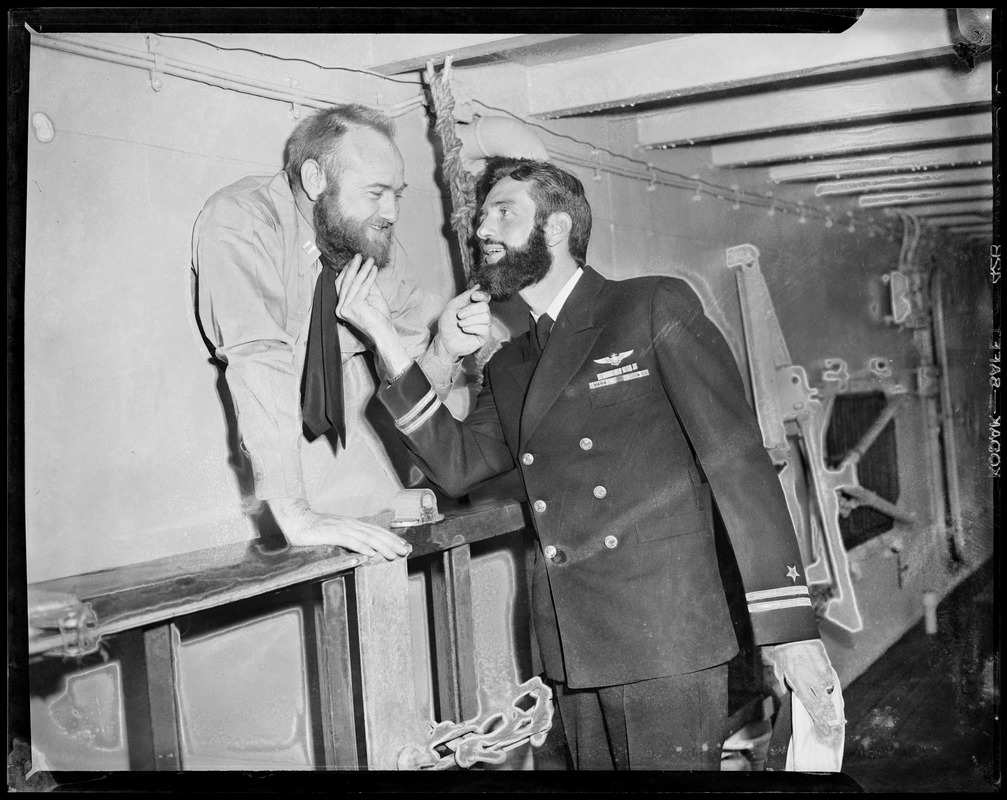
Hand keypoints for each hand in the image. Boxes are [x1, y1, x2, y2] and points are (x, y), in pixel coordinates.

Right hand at [268, 498, 410, 559]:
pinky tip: (371, 554)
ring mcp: (342, 528)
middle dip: (392, 543)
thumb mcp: (335, 532)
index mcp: (352, 524)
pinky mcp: (332, 533)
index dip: (391, 538)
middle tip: (405, 551)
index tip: (403, 546)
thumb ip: (348, 538)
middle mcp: (350, 524)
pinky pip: (350, 541)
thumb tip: (364, 548)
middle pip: (376, 533)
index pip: (376, 531)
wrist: (295, 519)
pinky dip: (362, 547)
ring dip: (382, 547)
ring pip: (367, 538)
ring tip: (394, 555)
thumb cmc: (314, 529)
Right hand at [334, 254, 393, 342]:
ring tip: (369, 260)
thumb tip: (364, 269)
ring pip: (354, 283)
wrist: (383, 331)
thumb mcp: (369, 296)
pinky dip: (370, 276)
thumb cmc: (378, 316)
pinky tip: (374, 269)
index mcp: (341, 306)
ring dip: (363, 269)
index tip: (353, 261)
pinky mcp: (355, 306)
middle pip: (345, 282)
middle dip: (353, 267)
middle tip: (359, 255)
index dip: (346, 271)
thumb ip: (364, 284)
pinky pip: (363, 287)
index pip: (340, 285)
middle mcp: (340, 308)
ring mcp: (346, 308)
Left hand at [436, 286, 491, 360]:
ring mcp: (484, 325)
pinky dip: (472, 328)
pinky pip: (484, 328)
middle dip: (471, 310)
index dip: (481, 295)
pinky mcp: (484, 335)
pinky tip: (465, 330)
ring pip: (486, 317)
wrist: (444, 340)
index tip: (473, 297)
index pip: (485, 297)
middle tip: (459, 315)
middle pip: (485, 307)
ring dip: (470, 320)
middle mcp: (481, 314)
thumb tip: (478, 286)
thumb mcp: (452, 306)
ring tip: (460, 324)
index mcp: (474, 305)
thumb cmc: (447, 324)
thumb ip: (465, 296)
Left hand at [766, 639, 844, 732]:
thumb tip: (790, 695)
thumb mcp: (781, 671)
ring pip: (832, 698)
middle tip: (832, 733)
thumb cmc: (785, 652)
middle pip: (825, 706)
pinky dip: (835, 696)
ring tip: (837, 723)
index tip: (823, 731)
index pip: (812, 707)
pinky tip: (837, 704)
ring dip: (834, 711)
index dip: (819, 721)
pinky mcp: (828, 668)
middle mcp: (813, 681)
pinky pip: (834, 686)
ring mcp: (823, 675)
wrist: (795, 634)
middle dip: (829, 722)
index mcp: (799, 683)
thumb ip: (787, 685)